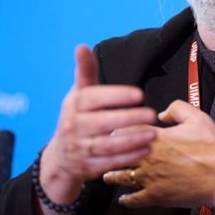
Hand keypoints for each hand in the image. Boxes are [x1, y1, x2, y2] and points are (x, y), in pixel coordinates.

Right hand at [38, 45, 156, 214]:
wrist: (60, 158)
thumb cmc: (77, 118)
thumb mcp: (79, 94)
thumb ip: (86, 71)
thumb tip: (81, 46)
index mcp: (74, 105)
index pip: (94, 98)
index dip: (117, 96)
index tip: (139, 94)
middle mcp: (74, 127)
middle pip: (103, 123)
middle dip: (129, 119)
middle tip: (152, 114)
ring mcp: (80, 149)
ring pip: (108, 145)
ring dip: (133, 140)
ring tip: (154, 134)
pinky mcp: (88, 167)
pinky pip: (110, 163)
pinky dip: (129, 157)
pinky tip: (147, 149)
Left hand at [103, 101, 214, 209]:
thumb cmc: (212, 149)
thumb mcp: (198, 117)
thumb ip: (177, 108)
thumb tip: (162, 113)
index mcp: (157, 137)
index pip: (126, 130)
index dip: (117, 130)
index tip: (113, 131)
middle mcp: (149, 157)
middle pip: (117, 154)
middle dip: (109, 152)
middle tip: (103, 152)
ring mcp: (150, 178)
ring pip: (121, 177)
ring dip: (112, 175)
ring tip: (107, 174)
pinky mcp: (156, 196)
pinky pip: (133, 199)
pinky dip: (126, 198)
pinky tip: (124, 197)